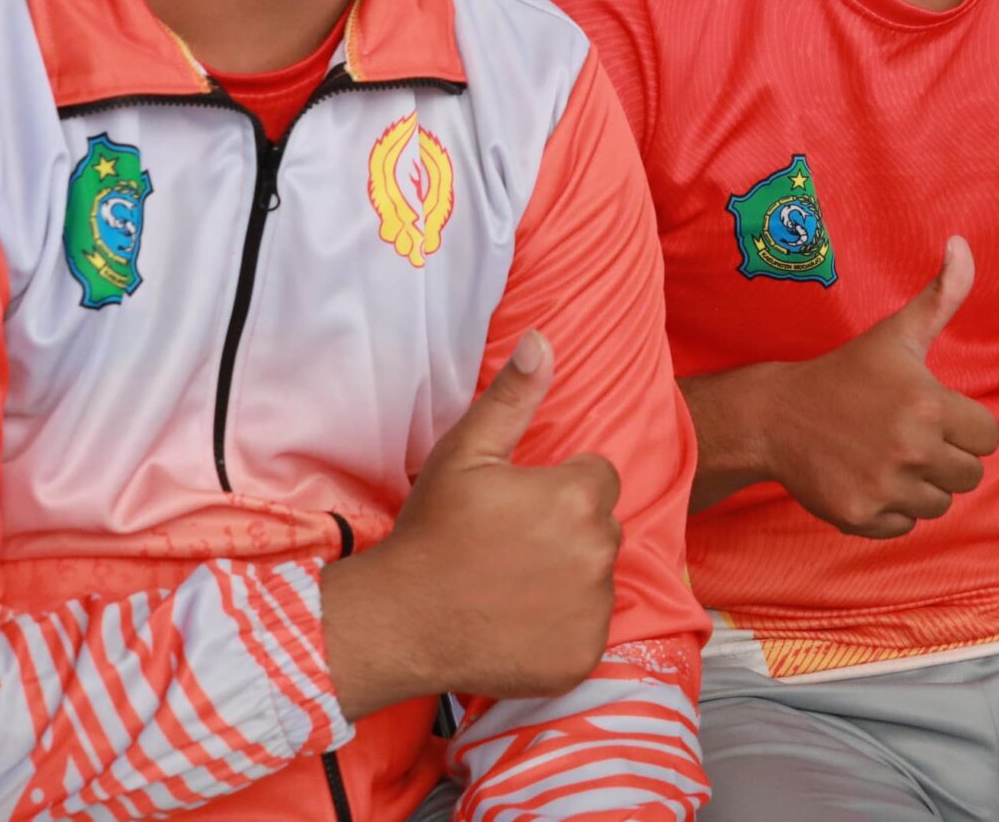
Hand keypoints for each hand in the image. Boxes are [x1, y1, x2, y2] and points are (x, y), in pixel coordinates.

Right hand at [322, 331, 622, 717]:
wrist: (397, 622)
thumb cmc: (431, 532)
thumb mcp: (466, 455)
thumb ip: (513, 397)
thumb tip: (543, 341)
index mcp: (578, 497)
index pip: (597, 479)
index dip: (558, 489)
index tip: (517, 509)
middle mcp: (599, 552)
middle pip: (601, 527)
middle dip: (567, 531)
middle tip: (509, 548)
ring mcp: (594, 609)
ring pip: (598, 577)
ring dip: (568, 578)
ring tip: (511, 585)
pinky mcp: (584, 656)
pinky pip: (589, 628)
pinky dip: (563, 628)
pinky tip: (518, 623)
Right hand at [761, 238, 998, 538]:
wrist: (776, 417)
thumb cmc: (845, 374)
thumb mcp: (896, 334)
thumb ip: (941, 295)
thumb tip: (962, 245)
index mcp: (928, 405)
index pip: (988, 437)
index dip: (966, 426)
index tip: (935, 414)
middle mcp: (911, 449)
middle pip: (969, 475)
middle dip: (947, 458)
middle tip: (911, 437)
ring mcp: (885, 487)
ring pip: (940, 505)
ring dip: (922, 486)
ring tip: (890, 457)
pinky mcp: (861, 516)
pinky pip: (905, 527)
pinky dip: (893, 510)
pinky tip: (870, 479)